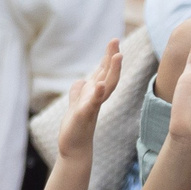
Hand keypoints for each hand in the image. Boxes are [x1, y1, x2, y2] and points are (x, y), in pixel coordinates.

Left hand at [56, 40, 121, 162]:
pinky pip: (90, 104)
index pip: (103, 73)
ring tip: (117, 56)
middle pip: (108, 76)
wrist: (73, 148)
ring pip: (104, 88)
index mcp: (93, 95)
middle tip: (116, 41)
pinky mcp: (82, 117)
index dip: (109, 58)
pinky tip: (98, 85)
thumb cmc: (76, 128)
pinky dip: (95, 94)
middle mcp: (95, 99)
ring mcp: (91, 108)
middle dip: (112, 59)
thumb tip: (81, 81)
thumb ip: (80, 92)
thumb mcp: (76, 105)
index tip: (114, 41)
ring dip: (111, 72)